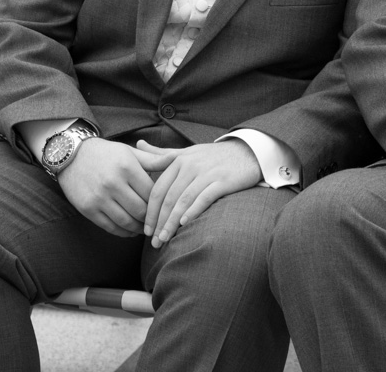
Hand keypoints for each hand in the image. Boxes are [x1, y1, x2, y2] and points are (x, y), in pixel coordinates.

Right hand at [56, 138, 166, 237]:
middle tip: (159, 222)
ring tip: (146, 228)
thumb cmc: (106, 153)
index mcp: (127, 168)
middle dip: (152, 219)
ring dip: (139, 229)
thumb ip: (153, 160)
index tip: (166, 207)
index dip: (161, 202)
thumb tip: (176, 159)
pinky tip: (130, 230)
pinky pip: (110, 227)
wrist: (72, 155)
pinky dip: (123, 232)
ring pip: (126, 222)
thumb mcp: (130, 152)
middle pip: (141, 210)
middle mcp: (113, 183)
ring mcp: (99, 198)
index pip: (152, 193)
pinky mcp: (88, 209)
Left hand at [136, 138, 260, 247]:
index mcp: (178, 160)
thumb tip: (138, 144)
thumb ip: (162, 153)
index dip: (150, 211)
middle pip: (168, 198)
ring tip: (165, 239)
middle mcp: (190, 165)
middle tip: (153, 241)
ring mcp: (206, 173)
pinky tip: (185, 224)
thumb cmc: (214, 156)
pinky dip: (193, 211)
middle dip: (158, 222)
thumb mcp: (187, 152)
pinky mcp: (222, 181)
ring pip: (183, 200)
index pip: (158, 189)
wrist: (247, 151)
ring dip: (172, 222)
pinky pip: (204, 197)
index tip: (145, 230)